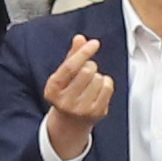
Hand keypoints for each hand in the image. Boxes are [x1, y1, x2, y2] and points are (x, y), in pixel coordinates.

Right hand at [39, 31, 111, 160]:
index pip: (70, 66)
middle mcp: (64, 101)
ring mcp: (81, 109)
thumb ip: (72, 55)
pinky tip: (98, 89)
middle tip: (87, 72)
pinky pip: (108, 87)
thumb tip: (80, 38)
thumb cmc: (67, 92)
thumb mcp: (64, 75)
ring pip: (99, 78)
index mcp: (52, 88)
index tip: (94, 43)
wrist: (71, 122)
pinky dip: (106, 83)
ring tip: (90, 84)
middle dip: (90, 66)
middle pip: (87, 71)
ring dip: (98, 76)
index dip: (83, 52)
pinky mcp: (96, 112)